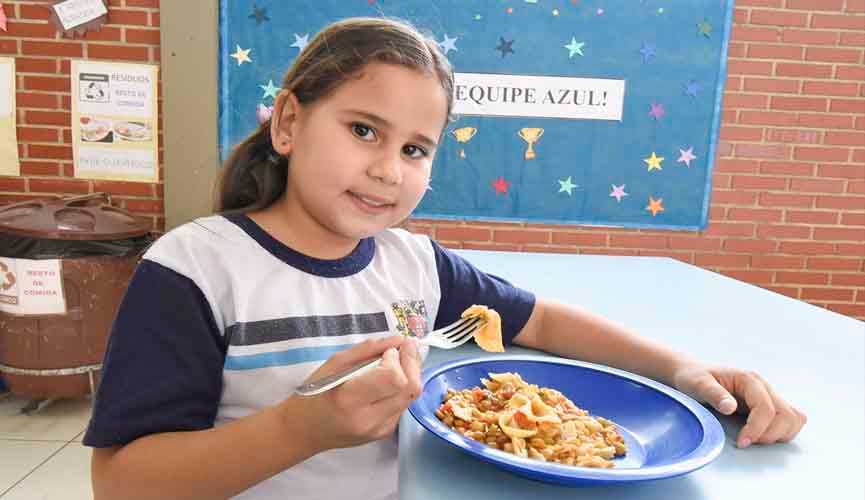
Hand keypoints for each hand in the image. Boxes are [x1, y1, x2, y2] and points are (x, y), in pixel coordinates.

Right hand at [293, 335, 422, 450]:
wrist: (304, 431)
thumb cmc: (314, 393)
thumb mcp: (334, 363)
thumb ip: (368, 349)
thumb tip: (398, 339)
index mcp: (350, 399)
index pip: (393, 378)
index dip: (397, 359)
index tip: (387, 351)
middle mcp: (369, 419)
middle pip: (410, 388)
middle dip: (411, 363)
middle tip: (404, 347)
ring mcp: (379, 430)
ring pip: (412, 397)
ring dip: (410, 374)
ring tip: (398, 361)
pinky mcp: (385, 433)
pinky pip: (404, 405)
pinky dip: (402, 388)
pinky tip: (390, 380)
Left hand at [672, 364, 805, 447]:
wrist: (692, 372)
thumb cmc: (693, 377)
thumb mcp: (697, 384)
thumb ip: (714, 394)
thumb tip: (730, 407)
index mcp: (749, 379)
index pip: (767, 408)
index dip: (757, 429)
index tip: (741, 443)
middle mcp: (763, 386)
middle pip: (788, 415)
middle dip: (770, 434)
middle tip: (747, 442)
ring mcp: (768, 396)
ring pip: (794, 418)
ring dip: (779, 434)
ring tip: (754, 439)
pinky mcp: (767, 405)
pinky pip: (788, 421)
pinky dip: (780, 432)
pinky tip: (758, 435)